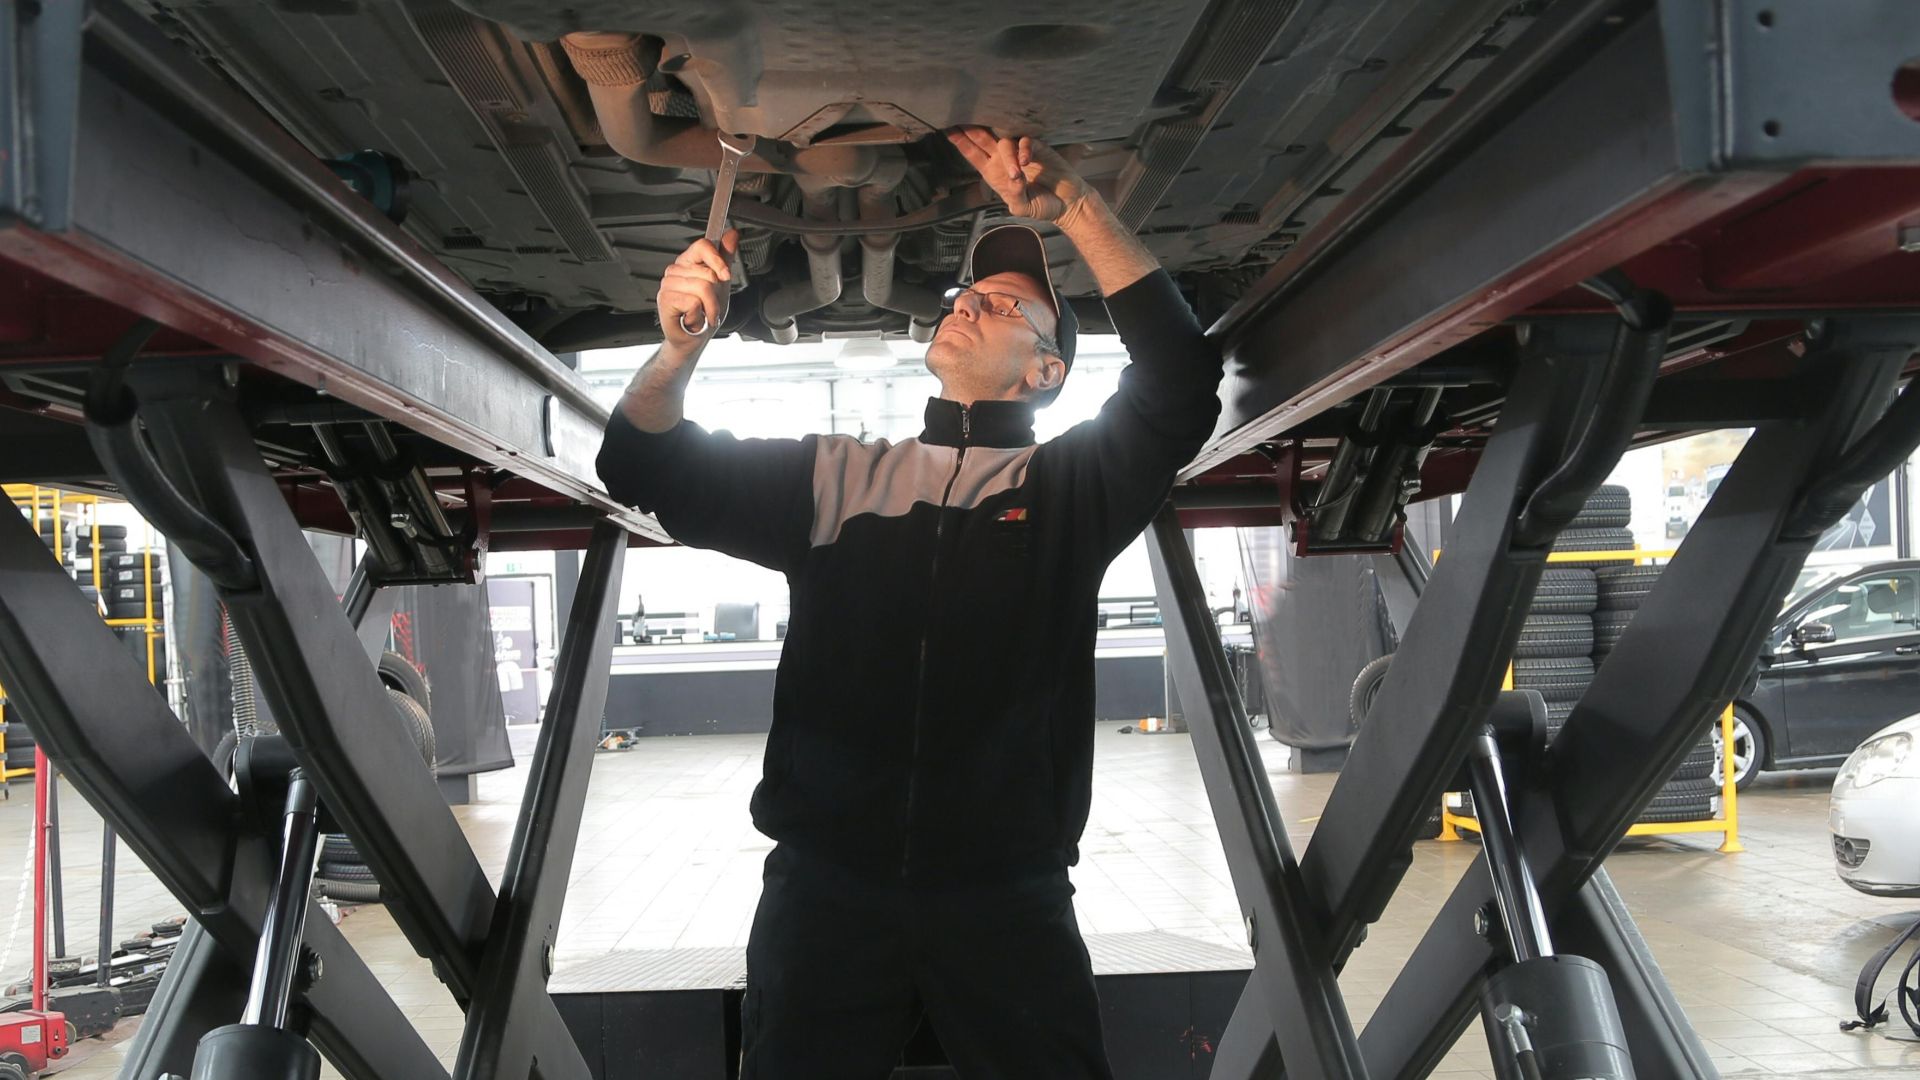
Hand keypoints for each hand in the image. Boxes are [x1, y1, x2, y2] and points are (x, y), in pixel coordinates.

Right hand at [658, 229, 739, 350]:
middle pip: (708, 272)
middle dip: (715, 295)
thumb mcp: (721, 284)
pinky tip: (692, 318)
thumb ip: (725, 258)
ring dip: (709, 307)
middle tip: (708, 305)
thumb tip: (732, 234)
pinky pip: (694, 301)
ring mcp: (668, 284)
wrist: (692, 339)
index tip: (725, 274)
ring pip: (703, 287)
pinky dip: (699, 315)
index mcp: (688, 262)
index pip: (702, 245)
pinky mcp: (665, 298)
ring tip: (702, 313)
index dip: (717, 259)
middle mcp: (675, 270)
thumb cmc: (704, 313)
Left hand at [947, 127, 1089, 225]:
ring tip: (1016, 174)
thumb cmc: (1042, 206)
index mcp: (994, 173)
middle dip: (971, 131)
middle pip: (983, 140)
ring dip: (1007, 157)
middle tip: (960, 121)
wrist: (1067, 204)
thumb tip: (1014, 177)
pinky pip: (1026, 143)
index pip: (974, 155)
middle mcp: (1004, 160)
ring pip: (1005, 143)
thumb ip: (1014, 195)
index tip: (948, 132)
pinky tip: (1026, 162)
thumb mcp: (1022, 207)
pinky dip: (1024, 151)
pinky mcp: (1038, 149)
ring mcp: (1020, 153)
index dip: (961, 143)